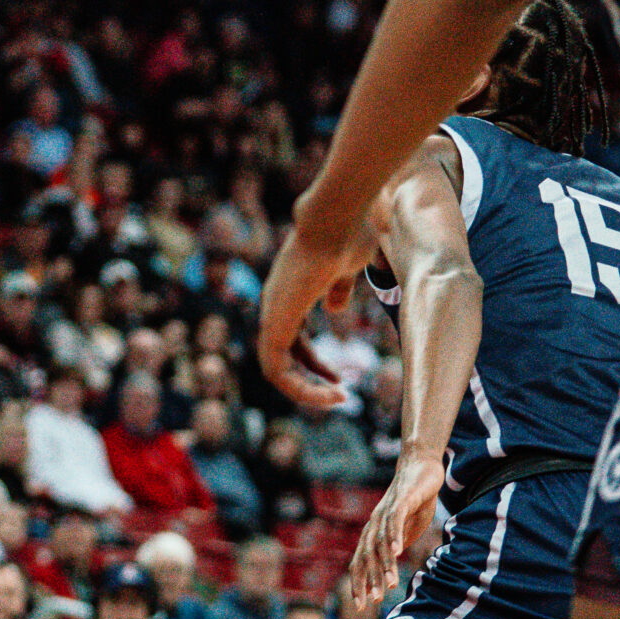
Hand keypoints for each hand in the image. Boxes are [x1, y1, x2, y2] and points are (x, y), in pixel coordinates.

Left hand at [256, 226, 365, 412]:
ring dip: (305, 392)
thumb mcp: (346, 270)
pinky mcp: (276, 320)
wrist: (335, 218)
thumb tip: (334, 310)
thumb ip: (338, 290)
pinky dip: (299, 388)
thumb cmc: (347, 235)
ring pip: (275, 370)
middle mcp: (275, 307)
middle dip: (309, 382)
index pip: (294, 342)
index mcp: (289, 296)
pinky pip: (276, 369)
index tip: (341, 379)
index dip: (315, 365)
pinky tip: (330, 393)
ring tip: (337, 400)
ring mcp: (272, 313)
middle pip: (282, 359)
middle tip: (339, 396)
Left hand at [348, 453, 440, 611]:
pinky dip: (394, 536)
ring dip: (385, 565)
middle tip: (374, 602)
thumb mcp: (409, 527)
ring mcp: (385, 511)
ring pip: (380, 542)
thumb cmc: (415, 499)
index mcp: (375, 532)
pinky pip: (394, 520)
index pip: (361, 561)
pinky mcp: (400, 500)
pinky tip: (397, 552)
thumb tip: (393, 561)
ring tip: (390, 585)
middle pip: (367, 556)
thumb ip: (400, 543)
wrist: (421, 466)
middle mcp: (375, 523)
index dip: (360, 583)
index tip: (361, 607)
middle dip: (370, 580)